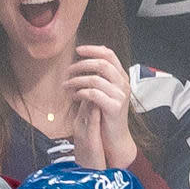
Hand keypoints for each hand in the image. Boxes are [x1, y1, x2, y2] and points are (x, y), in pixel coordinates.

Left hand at [65, 44, 135, 170]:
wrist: (115, 138)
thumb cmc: (106, 115)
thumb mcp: (104, 93)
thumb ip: (98, 78)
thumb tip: (84, 62)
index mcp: (121, 77)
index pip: (109, 54)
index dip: (93, 50)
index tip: (77, 50)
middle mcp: (123, 84)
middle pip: (101, 64)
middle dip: (81, 65)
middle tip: (67, 71)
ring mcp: (120, 95)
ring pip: (95, 79)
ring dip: (76, 80)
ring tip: (65, 85)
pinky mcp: (114, 107)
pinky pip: (93, 94)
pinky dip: (80, 93)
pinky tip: (73, 96)